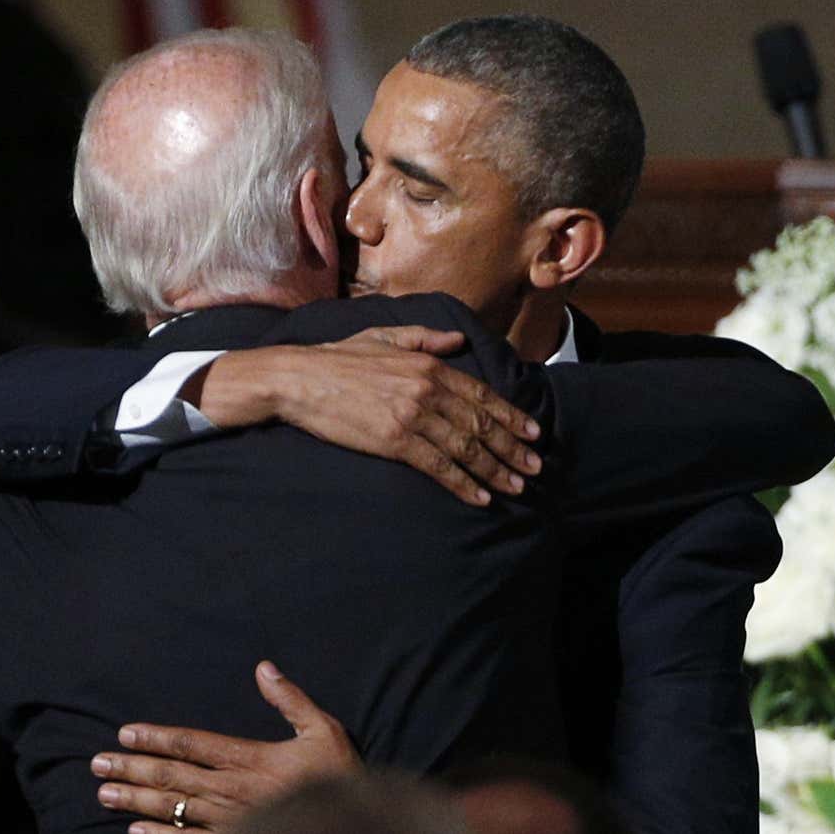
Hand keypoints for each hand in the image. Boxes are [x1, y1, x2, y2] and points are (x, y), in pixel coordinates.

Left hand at [92, 661, 359, 833]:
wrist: (353, 824)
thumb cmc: (338, 776)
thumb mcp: (323, 731)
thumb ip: (291, 700)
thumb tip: (264, 668)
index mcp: (249, 759)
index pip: (192, 744)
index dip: (156, 738)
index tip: (125, 733)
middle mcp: (231, 790)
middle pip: (172, 776)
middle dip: (131, 769)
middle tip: (96, 764)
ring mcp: (231, 821)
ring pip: (173, 808)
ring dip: (135, 800)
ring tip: (104, 793)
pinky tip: (135, 831)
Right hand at [190, 326, 541, 506]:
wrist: (300, 379)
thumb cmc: (338, 358)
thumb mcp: (384, 337)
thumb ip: (424, 337)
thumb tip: (458, 342)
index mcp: (428, 364)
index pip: (481, 394)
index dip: (510, 416)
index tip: (532, 433)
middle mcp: (427, 389)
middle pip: (480, 424)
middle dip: (512, 448)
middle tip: (534, 468)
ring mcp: (412, 416)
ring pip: (465, 448)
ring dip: (495, 470)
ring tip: (516, 486)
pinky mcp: (395, 441)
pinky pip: (438, 466)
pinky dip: (462, 483)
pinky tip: (479, 496)